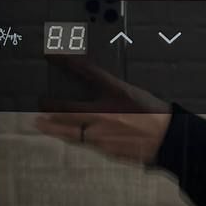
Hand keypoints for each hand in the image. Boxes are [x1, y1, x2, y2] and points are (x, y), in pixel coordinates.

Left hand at [36, 60, 171, 165]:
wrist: (166, 140)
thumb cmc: (153, 114)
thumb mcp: (131, 92)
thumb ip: (110, 88)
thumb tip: (93, 82)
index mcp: (113, 93)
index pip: (85, 72)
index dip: (66, 62)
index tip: (51, 56)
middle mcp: (104, 114)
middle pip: (68, 109)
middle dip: (50, 107)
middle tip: (39, 103)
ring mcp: (102, 134)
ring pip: (71, 130)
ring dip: (53, 127)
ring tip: (40, 123)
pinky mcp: (104, 149)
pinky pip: (83, 143)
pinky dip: (71, 138)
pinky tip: (65, 137)